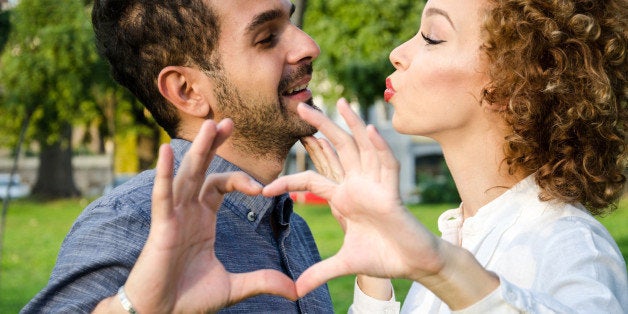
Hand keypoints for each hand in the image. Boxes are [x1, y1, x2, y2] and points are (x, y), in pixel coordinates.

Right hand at [95, 119, 296, 312]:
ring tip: (209, 125)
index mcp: (202, 219)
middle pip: (202, 170)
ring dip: (197, 151)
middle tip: (228, 121)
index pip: (220, 185)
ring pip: (186, 176)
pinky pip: (162, 197)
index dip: (240, 180)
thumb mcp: (233, 287)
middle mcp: (187, 212)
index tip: (262, 188)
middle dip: (214, 146)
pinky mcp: (161, 228)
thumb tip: (294, 290)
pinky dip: (164, 175)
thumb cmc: (188, 298)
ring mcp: (173, 217)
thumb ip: (263, 281)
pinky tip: (165, 153)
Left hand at [265, 99, 445, 296]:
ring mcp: (376, 186)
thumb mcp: (344, 264)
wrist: (412, 265)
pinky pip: (387, 166)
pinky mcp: (392, 193)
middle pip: (337, 149)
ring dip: (353, 125)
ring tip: (340, 102)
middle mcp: (358, 185)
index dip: (288, 181)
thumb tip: (296, 290)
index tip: (264, 189)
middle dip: (320, 126)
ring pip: (363, 148)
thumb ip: (320, 272)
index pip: (311, 180)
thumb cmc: (383, 257)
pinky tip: (370, 131)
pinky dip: (379, 149)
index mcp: (343, 197)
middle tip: (300, 106)